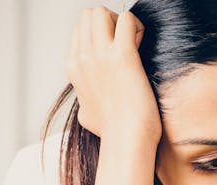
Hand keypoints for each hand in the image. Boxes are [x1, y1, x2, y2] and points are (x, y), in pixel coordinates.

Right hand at [67, 6, 161, 140]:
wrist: (126, 140)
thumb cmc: (112, 132)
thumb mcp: (87, 115)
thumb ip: (85, 103)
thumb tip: (88, 107)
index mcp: (74, 68)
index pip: (80, 31)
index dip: (101, 35)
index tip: (117, 52)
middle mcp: (83, 58)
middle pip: (89, 15)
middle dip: (110, 22)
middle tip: (126, 42)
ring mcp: (100, 55)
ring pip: (101, 12)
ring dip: (121, 21)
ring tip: (133, 43)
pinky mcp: (123, 56)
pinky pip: (127, 19)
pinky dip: (137, 26)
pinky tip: (141, 46)